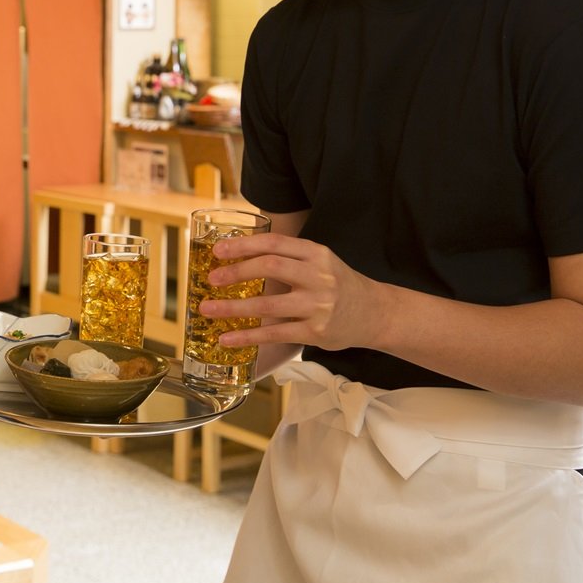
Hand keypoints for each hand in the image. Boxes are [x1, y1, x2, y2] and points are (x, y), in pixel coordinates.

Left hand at [199, 232, 384, 351]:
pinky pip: (275, 334)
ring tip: (208, 309)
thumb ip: (288, 257)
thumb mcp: (320, 262)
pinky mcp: (316, 332)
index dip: (244, 245)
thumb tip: (240, 256)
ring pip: (268, 305)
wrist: (375, 313)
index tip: (219, 251)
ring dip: (233, 308)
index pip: (275, 243)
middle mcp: (319, 276)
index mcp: (316, 254)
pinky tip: (227, 338)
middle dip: (236, 272)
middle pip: (270, 267)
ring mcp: (318, 305)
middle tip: (212, 278)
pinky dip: (248, 337)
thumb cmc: (338, 284)